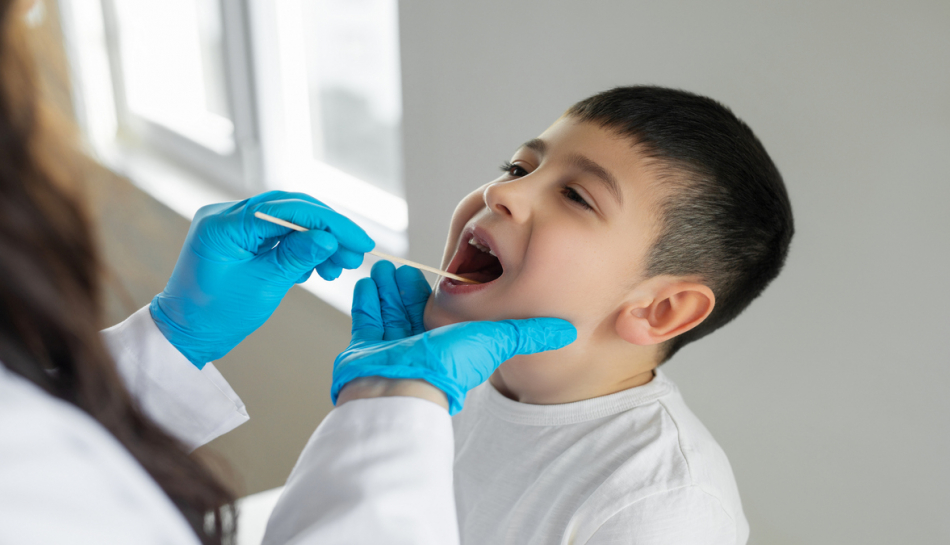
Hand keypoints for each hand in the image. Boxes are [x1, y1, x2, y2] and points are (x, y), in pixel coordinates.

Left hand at [151, 191, 373, 367]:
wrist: (187, 333)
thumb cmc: (217, 314)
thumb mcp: (264, 286)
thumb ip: (297, 257)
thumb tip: (329, 238)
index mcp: (225, 223)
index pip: (289, 210)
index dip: (330, 224)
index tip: (360, 241)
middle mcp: (226, 215)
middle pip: (292, 209)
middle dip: (328, 231)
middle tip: (356, 255)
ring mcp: (232, 224)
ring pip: (289, 220)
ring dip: (318, 241)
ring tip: (339, 268)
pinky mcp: (240, 236)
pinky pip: (278, 233)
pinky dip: (301, 247)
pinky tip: (317, 268)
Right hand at [332, 261, 576, 413]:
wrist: (400, 389)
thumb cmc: (448, 367)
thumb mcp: (496, 340)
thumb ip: (528, 333)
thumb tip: (568, 329)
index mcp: (448, 343)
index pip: (444, 312)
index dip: (439, 291)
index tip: (436, 270)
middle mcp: (419, 346)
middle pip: (411, 308)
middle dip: (407, 286)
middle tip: (402, 265)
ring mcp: (390, 348)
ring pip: (389, 311)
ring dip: (387, 288)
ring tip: (385, 267)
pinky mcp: (365, 349)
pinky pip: (365, 320)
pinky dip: (367, 300)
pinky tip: (369, 282)